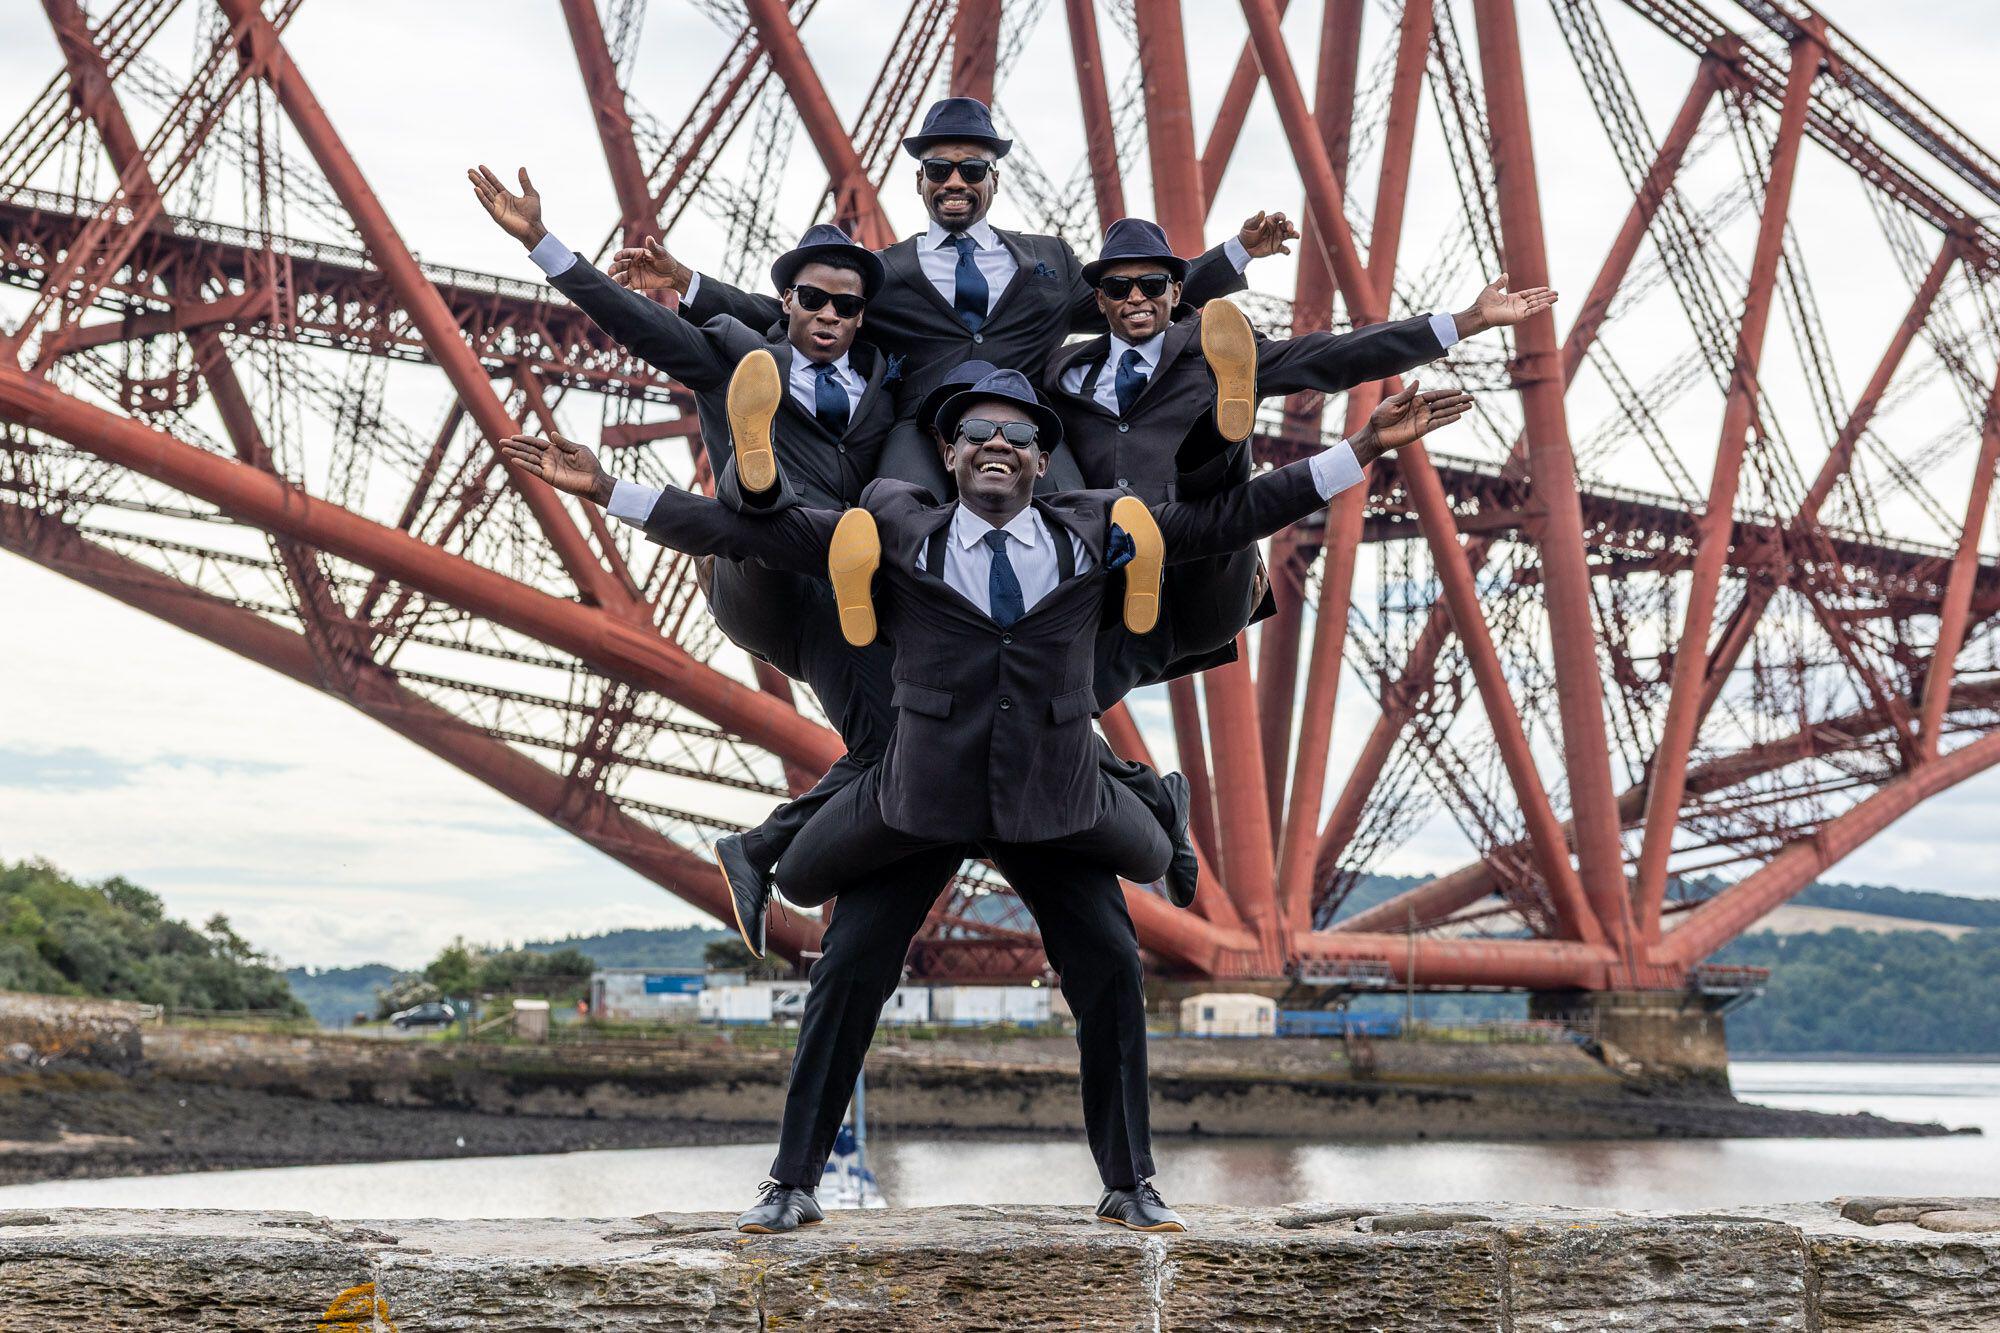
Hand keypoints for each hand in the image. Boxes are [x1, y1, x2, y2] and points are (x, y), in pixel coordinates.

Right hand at [468, 165, 546, 248]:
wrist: (533, 228)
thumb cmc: (534, 214)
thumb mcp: (531, 194)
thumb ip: (525, 182)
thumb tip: (522, 168)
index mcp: (507, 195)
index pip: (494, 183)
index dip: (488, 175)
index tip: (480, 166)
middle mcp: (500, 200)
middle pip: (487, 187)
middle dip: (478, 178)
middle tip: (470, 170)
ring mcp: (497, 207)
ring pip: (485, 193)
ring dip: (477, 184)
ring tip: (470, 175)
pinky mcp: (496, 214)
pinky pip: (487, 204)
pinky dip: (481, 197)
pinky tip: (476, 189)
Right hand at [499, 432, 613, 505]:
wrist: (596, 481)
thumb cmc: (590, 465)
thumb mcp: (578, 449)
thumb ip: (564, 442)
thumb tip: (551, 434)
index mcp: (556, 450)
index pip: (536, 443)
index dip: (525, 440)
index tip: (513, 437)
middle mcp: (549, 459)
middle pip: (529, 450)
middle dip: (515, 446)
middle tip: (501, 442)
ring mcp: (548, 468)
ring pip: (528, 459)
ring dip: (516, 454)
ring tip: (504, 449)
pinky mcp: (549, 477)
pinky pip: (534, 469)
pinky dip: (524, 465)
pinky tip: (514, 460)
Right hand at [608, 236, 692, 294]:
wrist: (673, 275)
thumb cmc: (667, 261)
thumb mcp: (661, 253)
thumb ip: (654, 247)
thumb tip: (649, 237)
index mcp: (638, 254)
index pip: (626, 253)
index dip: (620, 255)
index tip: (615, 258)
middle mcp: (633, 263)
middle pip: (621, 265)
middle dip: (614, 268)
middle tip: (610, 272)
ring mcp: (634, 274)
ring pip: (622, 276)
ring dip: (616, 279)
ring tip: (612, 282)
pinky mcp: (637, 284)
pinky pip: (628, 286)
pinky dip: (624, 289)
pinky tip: (621, 291)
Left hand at [1236, 210, 1298, 258]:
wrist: (1244, 247)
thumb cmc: (1247, 233)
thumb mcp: (1248, 225)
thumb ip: (1255, 220)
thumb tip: (1262, 212)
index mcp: (1270, 221)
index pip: (1278, 216)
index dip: (1281, 216)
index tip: (1282, 218)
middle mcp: (1276, 228)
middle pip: (1286, 225)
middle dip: (1290, 225)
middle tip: (1290, 229)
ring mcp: (1278, 238)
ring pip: (1288, 235)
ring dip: (1293, 234)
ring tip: (1297, 235)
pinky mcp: (1276, 248)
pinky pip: (1283, 249)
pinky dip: (1286, 250)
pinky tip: (1287, 251)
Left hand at [1350, 380, 1473, 465]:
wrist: (1375, 434)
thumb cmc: (1380, 416)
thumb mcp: (1392, 402)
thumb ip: (1407, 394)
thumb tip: (1418, 382)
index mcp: (1415, 400)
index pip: (1435, 395)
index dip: (1447, 393)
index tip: (1459, 391)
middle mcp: (1421, 410)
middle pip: (1443, 404)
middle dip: (1457, 400)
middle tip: (1472, 398)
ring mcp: (1422, 420)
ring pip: (1443, 413)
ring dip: (1456, 409)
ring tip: (1469, 406)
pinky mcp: (1421, 430)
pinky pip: (1437, 424)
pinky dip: (1447, 420)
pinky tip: (1458, 416)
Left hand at [1454, 273, 1557, 336]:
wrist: (1480, 312)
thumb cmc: (1484, 302)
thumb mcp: (1492, 288)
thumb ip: (1500, 282)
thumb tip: (1505, 274)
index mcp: (1512, 299)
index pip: (1528, 294)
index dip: (1537, 291)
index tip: (1547, 288)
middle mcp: (1517, 305)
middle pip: (1535, 299)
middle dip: (1546, 296)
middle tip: (1557, 293)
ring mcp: (1519, 311)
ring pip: (1536, 305)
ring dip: (1547, 301)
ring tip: (1557, 298)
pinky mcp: (1519, 316)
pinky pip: (1532, 312)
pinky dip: (1540, 308)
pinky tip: (1548, 305)